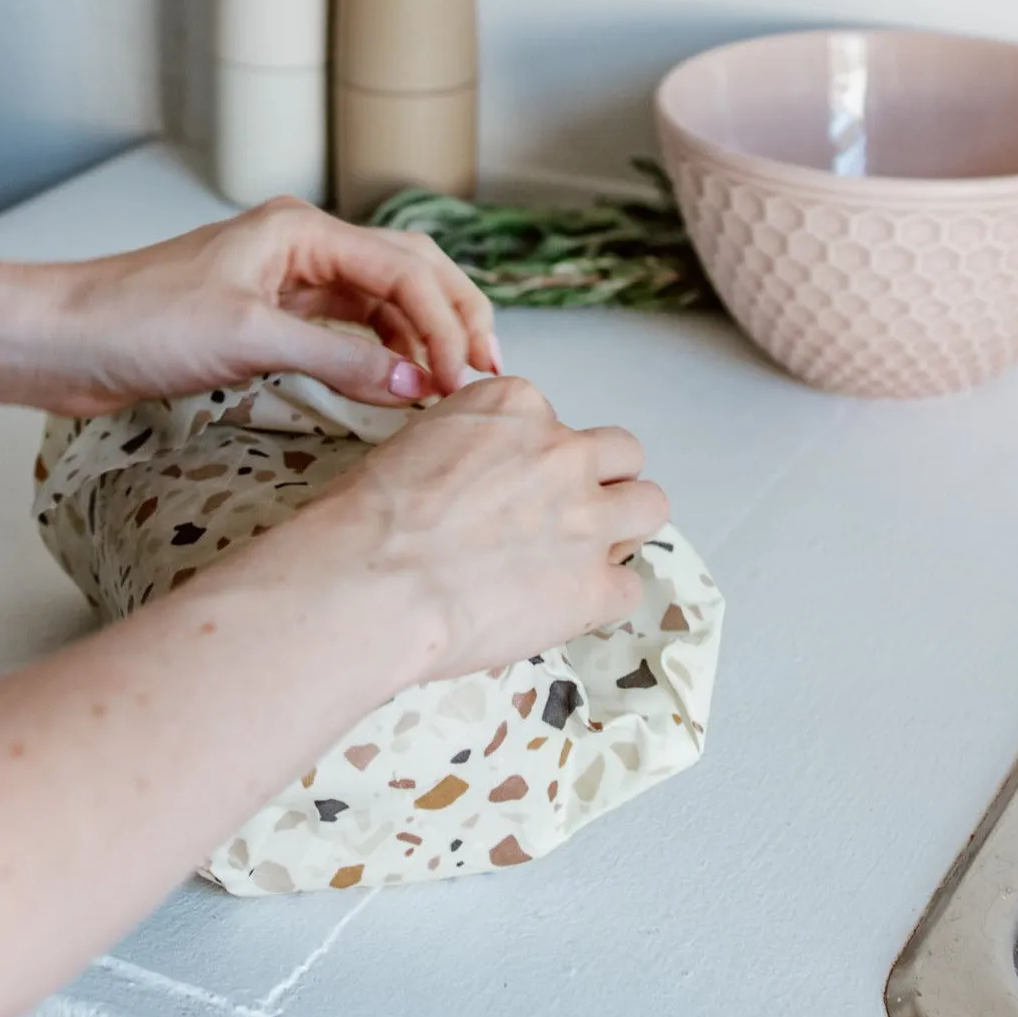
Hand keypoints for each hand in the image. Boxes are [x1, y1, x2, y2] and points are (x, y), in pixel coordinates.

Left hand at [43, 196, 498, 415]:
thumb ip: (340, 359)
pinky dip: (380, 355)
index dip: (446, 322)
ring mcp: (287, 284)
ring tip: (451, 383)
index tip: (466, 377)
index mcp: (301, 232)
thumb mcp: (249, 339)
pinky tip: (398, 383)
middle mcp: (302, 248)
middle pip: (408, 273)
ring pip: (382, 302)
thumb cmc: (136, 321)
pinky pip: (348, 331)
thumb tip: (416, 383)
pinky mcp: (270, 319)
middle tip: (485, 371)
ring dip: (421, 338)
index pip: (405, 270)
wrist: (65, 340)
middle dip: (452, 317)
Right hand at [210, 377, 669, 683]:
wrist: (369, 581)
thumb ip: (466, 451)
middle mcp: (562, 451)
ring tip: (575, 559)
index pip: (554, 421)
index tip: (509, 487)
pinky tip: (557, 609)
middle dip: (598, 483)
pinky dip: (599, 600)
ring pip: (650, 505)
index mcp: (515, 406)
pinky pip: (629, 588)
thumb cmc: (367, 519)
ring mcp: (587, 519)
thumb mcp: (414, 447)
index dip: (536, 459)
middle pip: (621, 453)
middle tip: (558, 518)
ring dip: (620, 529)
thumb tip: (471, 483)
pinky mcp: (595, 586)